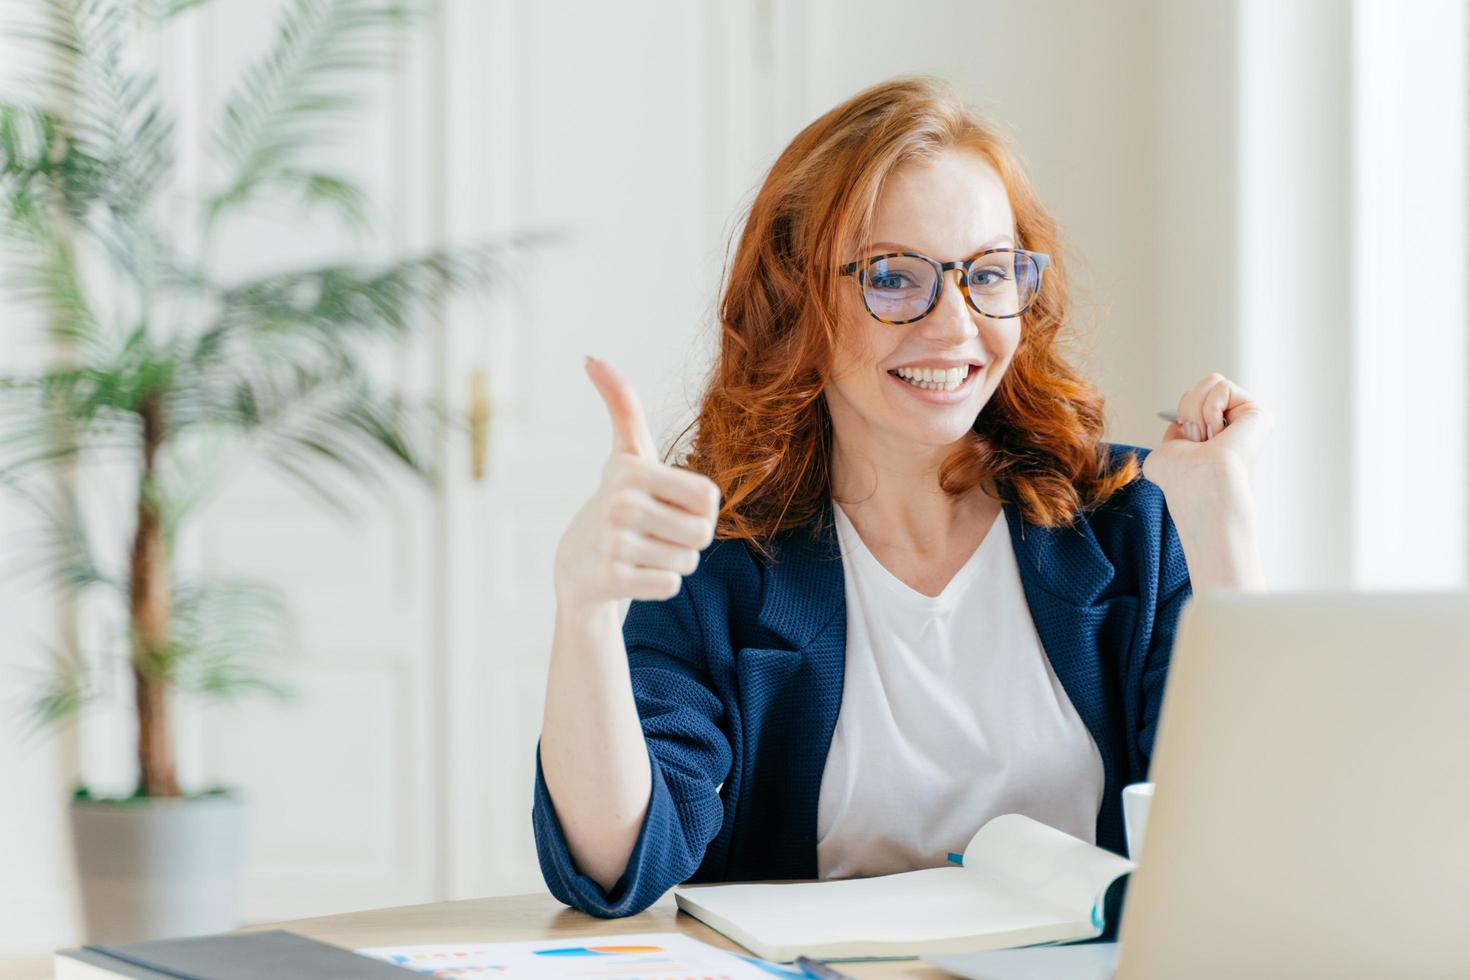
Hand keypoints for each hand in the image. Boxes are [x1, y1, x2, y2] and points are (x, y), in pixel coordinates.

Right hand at [553, 356, 720, 609]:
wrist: (578, 563)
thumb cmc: (619, 500)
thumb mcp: (627, 452)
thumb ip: (622, 405)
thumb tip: (592, 357)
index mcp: (634, 470)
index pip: (710, 498)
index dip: (699, 508)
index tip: (670, 504)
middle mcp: (621, 504)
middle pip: (703, 534)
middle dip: (688, 539)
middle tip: (657, 532)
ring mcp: (614, 544)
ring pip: (688, 562)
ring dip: (673, 560)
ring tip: (643, 551)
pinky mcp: (613, 580)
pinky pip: (671, 585)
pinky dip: (659, 583)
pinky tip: (633, 572)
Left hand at [1143, 372, 1274, 500]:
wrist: (1199, 484)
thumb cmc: (1179, 478)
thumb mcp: (1164, 453)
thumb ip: (1172, 436)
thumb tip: (1180, 428)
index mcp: (1216, 436)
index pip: (1194, 400)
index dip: (1183, 413)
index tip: (1186, 439)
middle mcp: (1235, 428)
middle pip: (1202, 386)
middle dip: (1190, 411)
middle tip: (1198, 441)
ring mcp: (1248, 421)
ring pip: (1212, 382)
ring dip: (1198, 410)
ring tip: (1208, 438)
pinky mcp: (1259, 414)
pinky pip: (1222, 387)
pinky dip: (1211, 409)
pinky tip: (1219, 435)